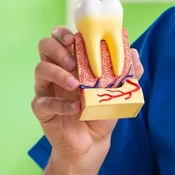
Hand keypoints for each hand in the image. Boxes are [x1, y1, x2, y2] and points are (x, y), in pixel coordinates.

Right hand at [31, 26, 143, 169]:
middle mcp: (57, 70)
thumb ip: (128, 72)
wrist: (93, 141)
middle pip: (45, 46)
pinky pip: (42, 101)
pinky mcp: (42, 108)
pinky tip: (76, 108)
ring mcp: (47, 88)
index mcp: (73, 61)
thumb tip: (133, 52)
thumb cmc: (102, 110)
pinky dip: (60, 103)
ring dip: (58, 74)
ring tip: (76, 85)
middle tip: (74, 62)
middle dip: (58, 49)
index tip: (74, 38)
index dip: (64, 33)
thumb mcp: (118, 91)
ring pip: (40, 69)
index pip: (61, 37)